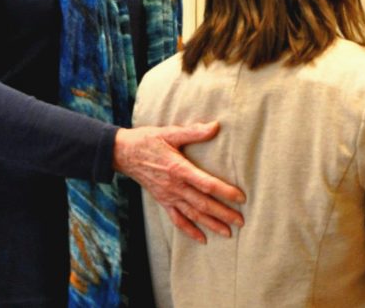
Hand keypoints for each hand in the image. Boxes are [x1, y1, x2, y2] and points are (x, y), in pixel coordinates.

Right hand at [115, 123, 244, 243]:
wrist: (124, 153)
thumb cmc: (148, 140)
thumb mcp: (170, 132)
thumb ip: (194, 131)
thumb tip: (215, 126)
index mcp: (179, 169)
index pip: (207, 184)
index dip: (225, 192)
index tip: (241, 198)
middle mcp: (175, 186)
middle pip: (203, 204)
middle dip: (223, 214)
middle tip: (241, 222)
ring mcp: (168, 196)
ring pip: (193, 214)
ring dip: (210, 224)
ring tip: (227, 233)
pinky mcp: (162, 201)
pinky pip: (177, 220)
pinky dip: (189, 230)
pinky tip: (202, 239)